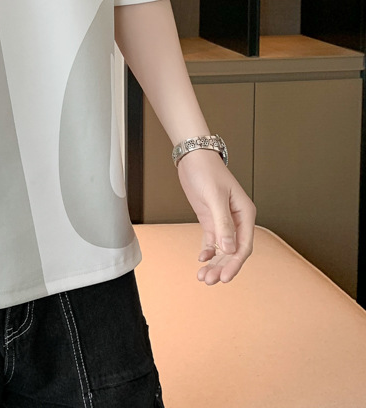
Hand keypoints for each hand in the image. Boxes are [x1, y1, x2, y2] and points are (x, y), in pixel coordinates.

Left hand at [176, 149, 256, 284]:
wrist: (192, 157)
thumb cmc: (207, 171)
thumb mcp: (214, 197)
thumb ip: (223, 223)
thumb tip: (229, 249)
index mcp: (245, 214)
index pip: (244, 246)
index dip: (235, 264)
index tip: (225, 277)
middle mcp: (237, 220)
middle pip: (233, 251)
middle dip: (222, 267)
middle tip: (209, 280)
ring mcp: (223, 220)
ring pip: (222, 249)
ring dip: (214, 263)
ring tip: (203, 276)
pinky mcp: (210, 219)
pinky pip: (212, 241)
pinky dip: (207, 251)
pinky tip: (201, 259)